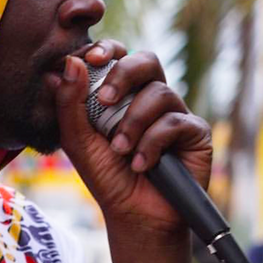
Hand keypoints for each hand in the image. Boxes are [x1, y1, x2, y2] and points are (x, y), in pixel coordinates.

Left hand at [53, 40, 212, 235]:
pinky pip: (174, 122)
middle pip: (146, 60)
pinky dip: (151, 144)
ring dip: (133, 124)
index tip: (90, 58)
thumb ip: (69, 104)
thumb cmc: (105, 175)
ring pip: (159, 93)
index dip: (106, 49)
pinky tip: (141, 164)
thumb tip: (70, 63)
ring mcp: (173, 113)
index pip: (118, 56)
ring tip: (120, 150)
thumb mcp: (77, 140)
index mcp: (121, 94)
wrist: (133, 213)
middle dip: (123, 75)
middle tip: (104, 101)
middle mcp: (149, 98)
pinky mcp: (194, 131)